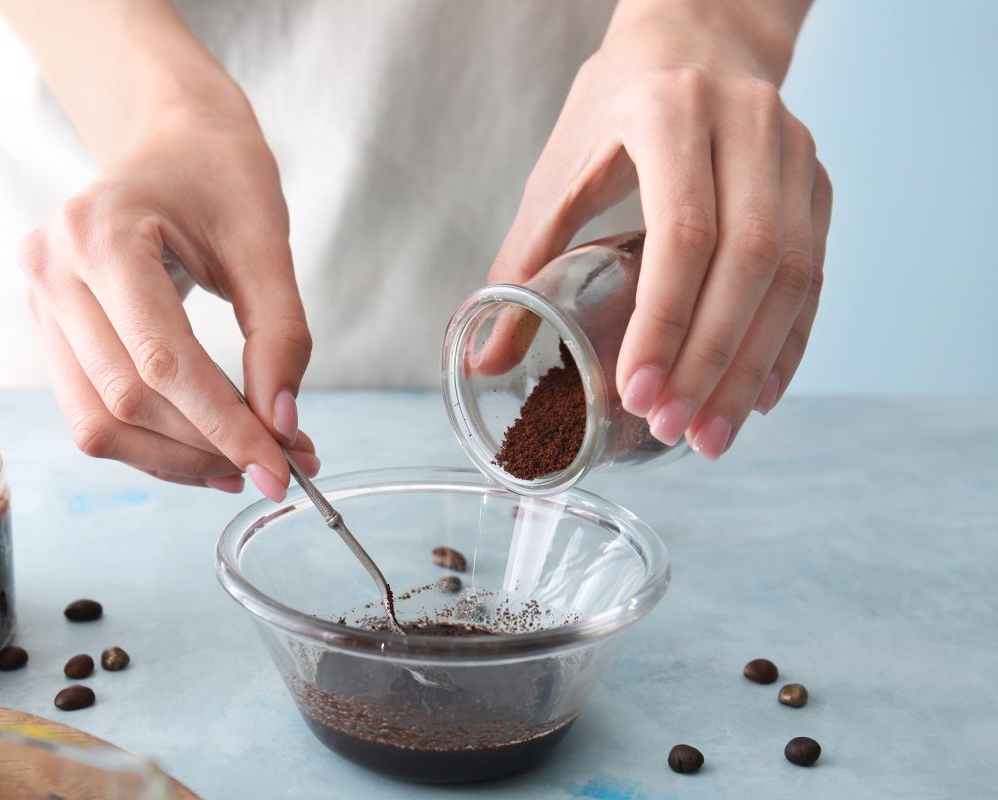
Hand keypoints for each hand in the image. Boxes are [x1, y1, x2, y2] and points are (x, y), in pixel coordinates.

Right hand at [20, 95, 316, 498]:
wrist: (172, 139)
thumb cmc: (220, 176)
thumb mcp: (266, 242)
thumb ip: (281, 336)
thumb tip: (282, 428)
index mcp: (100, 233)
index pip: (161, 361)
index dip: (223, 426)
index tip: (280, 470)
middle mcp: (51, 269)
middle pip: (126, 401)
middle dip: (209, 447)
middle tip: (282, 464)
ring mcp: (40, 301)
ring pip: (98, 423)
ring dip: (178, 458)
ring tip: (245, 463)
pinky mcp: (49, 328)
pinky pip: (93, 411)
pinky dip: (154, 442)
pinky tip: (207, 447)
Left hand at [489, 0, 830, 459]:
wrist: (698, 36)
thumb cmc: (616, 105)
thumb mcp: (559, 169)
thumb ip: (522, 262)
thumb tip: (484, 361)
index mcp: (672, 114)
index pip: (686, 232)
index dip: (665, 321)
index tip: (637, 391)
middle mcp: (748, 127)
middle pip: (751, 261)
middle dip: (711, 361)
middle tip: (676, 431)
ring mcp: (795, 154)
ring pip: (793, 275)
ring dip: (751, 367)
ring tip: (711, 435)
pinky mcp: (818, 183)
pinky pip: (815, 276)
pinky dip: (786, 343)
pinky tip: (758, 395)